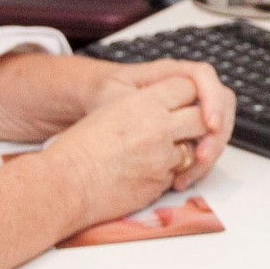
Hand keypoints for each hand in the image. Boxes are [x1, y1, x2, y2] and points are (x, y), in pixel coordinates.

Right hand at [38, 77, 213, 233]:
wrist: (67, 182)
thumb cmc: (80, 149)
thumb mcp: (113, 110)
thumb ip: (145, 106)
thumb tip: (167, 107)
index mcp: (143, 101)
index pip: (189, 86)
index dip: (192, 95)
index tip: (190, 102)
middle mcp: (159, 126)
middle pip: (202, 117)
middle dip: (203, 125)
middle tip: (196, 131)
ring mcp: (163, 156)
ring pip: (195, 150)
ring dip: (189, 153)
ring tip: (163, 155)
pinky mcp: (161, 182)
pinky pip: (178, 174)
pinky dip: (171, 175)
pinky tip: (149, 173)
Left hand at [106, 59, 234, 188]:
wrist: (98, 101)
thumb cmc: (105, 93)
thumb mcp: (113, 94)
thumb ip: (134, 101)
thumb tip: (158, 114)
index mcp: (171, 73)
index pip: (204, 77)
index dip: (212, 99)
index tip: (209, 124)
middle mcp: (186, 88)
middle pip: (221, 104)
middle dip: (217, 133)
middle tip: (203, 157)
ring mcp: (190, 108)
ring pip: (217, 127)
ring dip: (210, 152)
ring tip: (188, 174)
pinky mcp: (188, 129)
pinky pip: (205, 143)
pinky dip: (199, 162)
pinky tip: (182, 177)